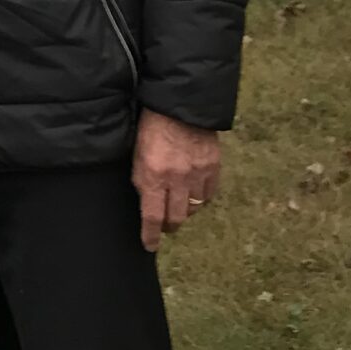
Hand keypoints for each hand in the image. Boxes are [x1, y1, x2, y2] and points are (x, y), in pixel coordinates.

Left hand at [131, 109, 220, 250]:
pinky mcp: (213, 167)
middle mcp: (177, 179)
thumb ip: (142, 180)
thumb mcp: (137, 154)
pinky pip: (209, 194)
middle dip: (169, 224)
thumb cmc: (151, 126)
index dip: (151, 235)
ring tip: (178, 206)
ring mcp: (198, 174)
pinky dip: (201, 198)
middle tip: (165, 224)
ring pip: (193, 209)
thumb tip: (147, 202)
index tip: (149, 245)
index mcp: (154, 175)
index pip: (152, 216)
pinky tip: (194, 193)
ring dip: (185, 211)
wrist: (179, 103)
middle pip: (176, 217)